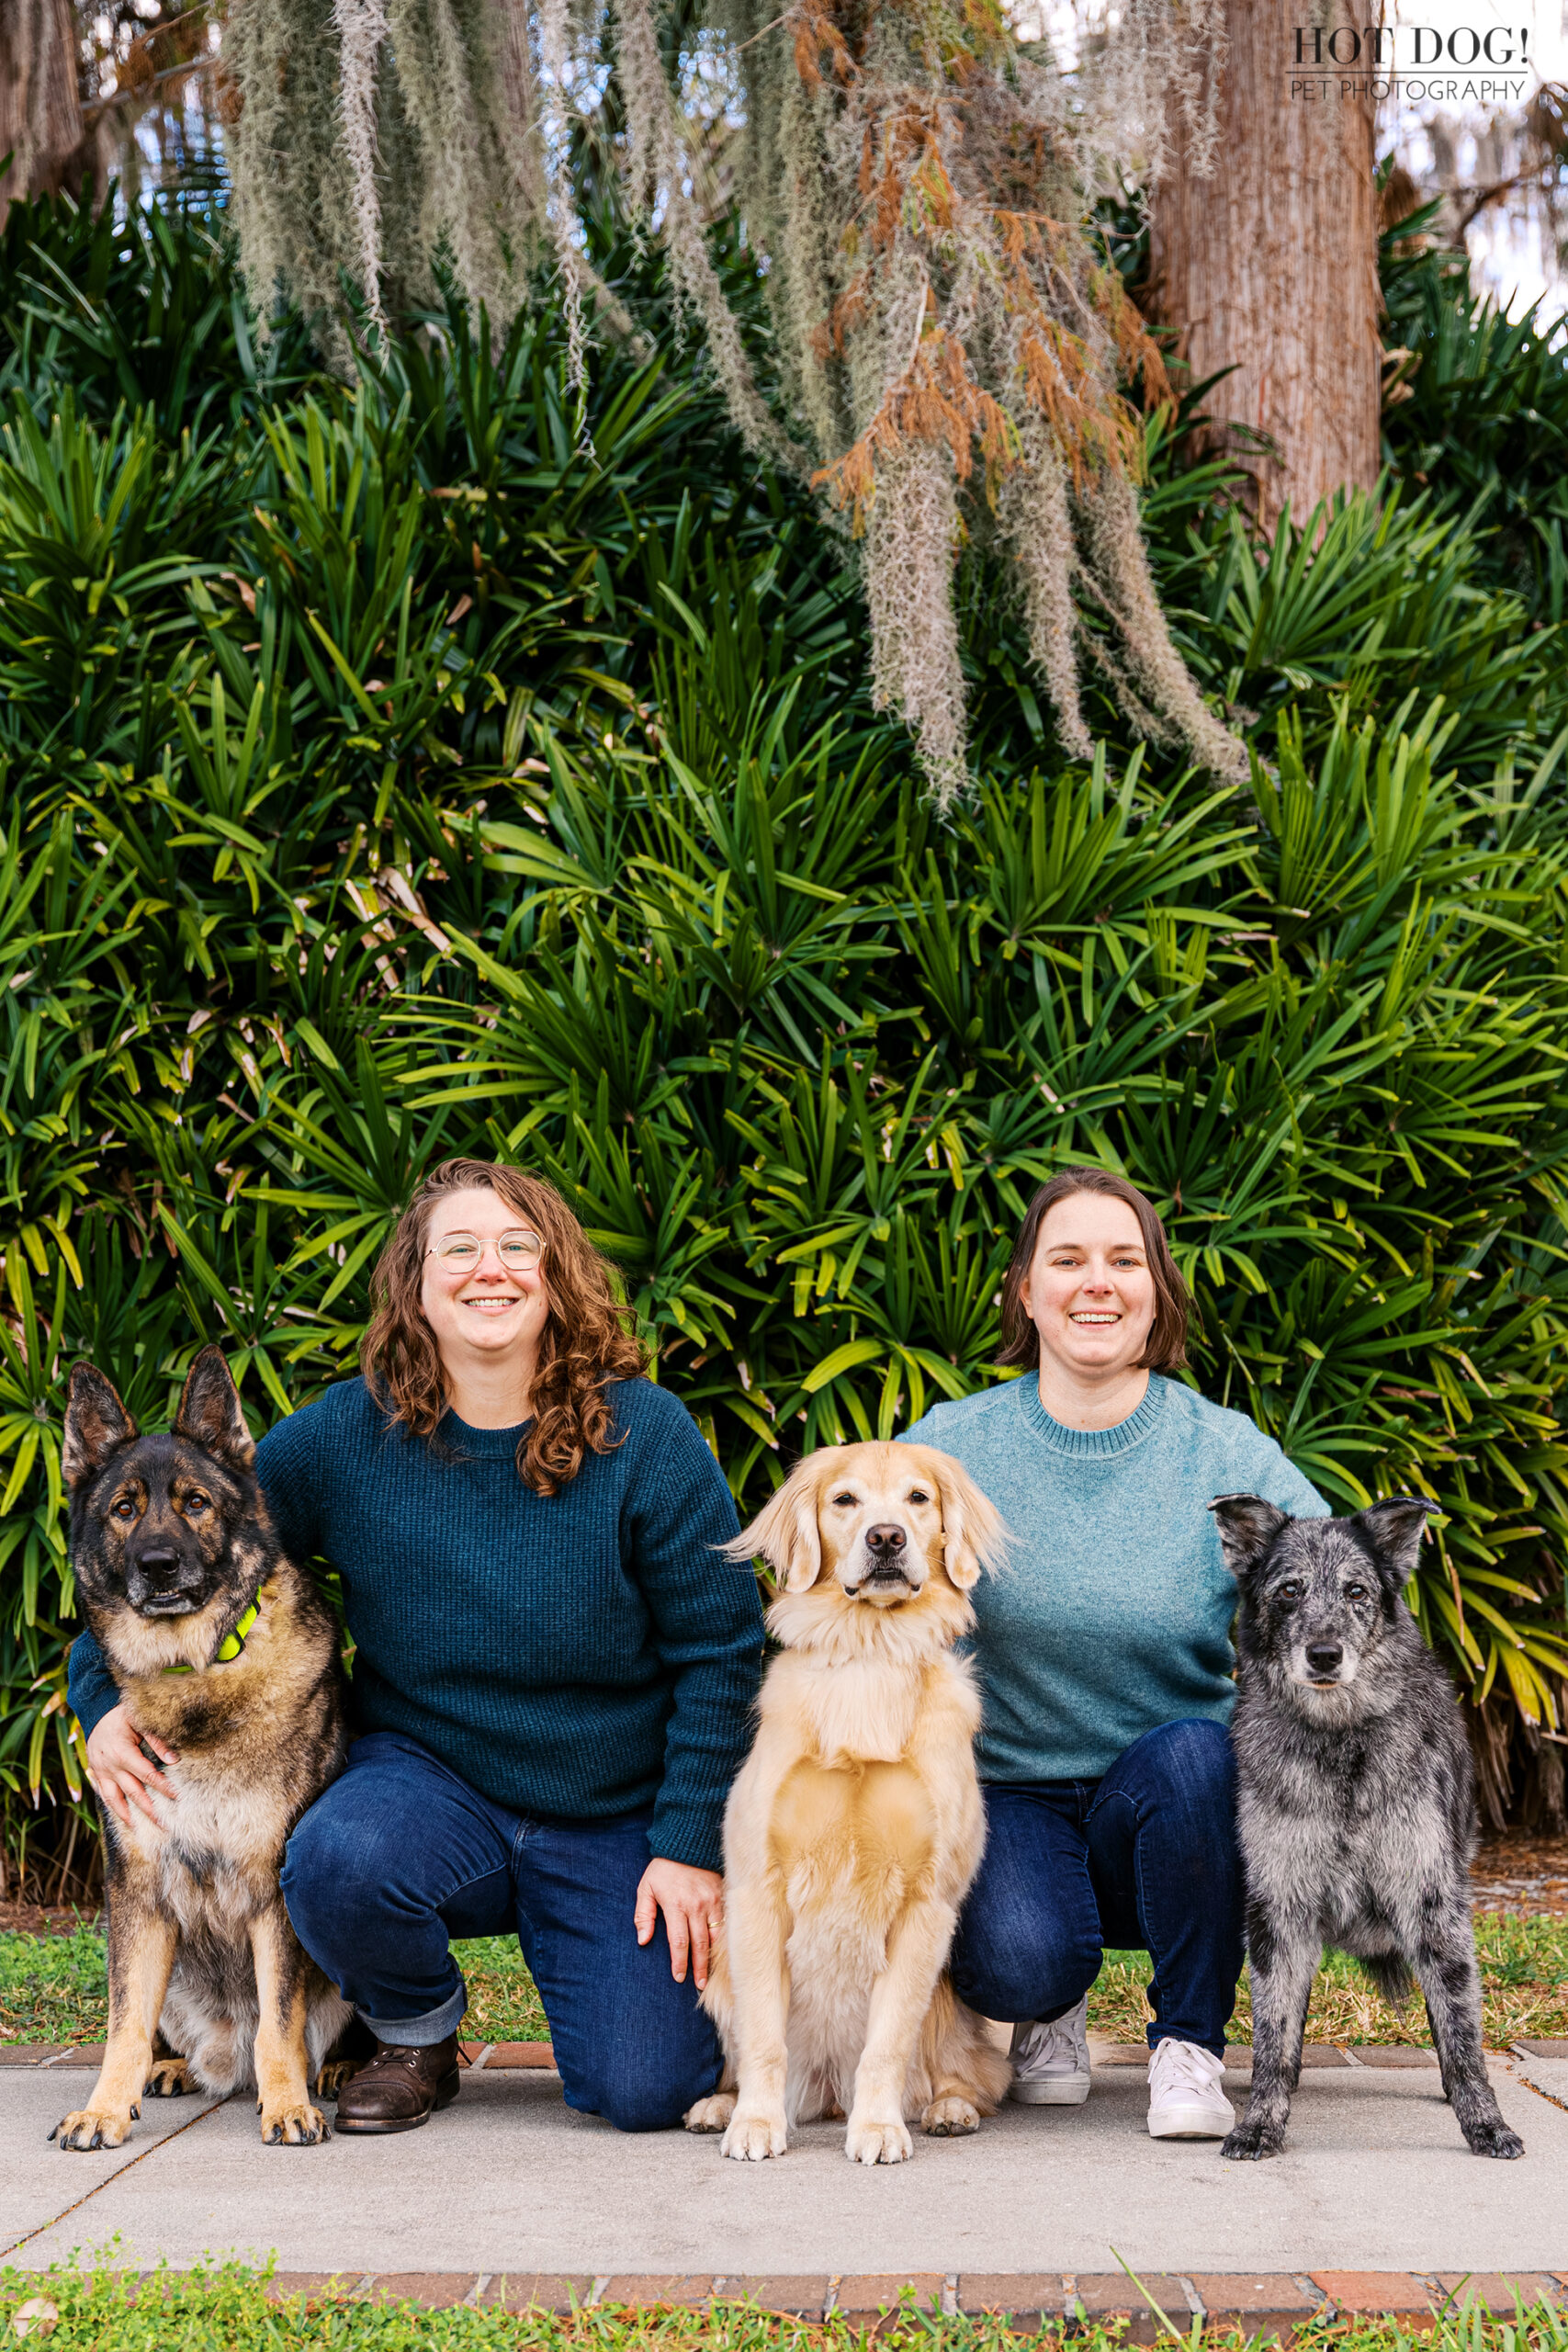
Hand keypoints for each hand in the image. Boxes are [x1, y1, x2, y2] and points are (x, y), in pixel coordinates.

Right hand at [85, 1702, 176, 1829]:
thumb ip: (157, 1741)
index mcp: (122, 1752)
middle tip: (164, 1823)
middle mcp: (109, 1766)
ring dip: (127, 1815)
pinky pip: (104, 1794)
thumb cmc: (121, 1714)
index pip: (147, 1775)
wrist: (94, 1710)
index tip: (177, 1796)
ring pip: (114, 1799)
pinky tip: (122, 1815)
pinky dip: (113, 1806)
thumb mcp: (140, 1721)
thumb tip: (174, 1760)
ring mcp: (100, 1771)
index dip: (163, 1787)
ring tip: (139, 1828)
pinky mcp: (95, 1773)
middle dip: (149, 1809)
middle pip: (132, 1792)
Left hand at [634, 1857, 722, 1989]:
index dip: (679, 1962)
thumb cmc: (663, 1869)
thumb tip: (643, 1940)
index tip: (678, 1977)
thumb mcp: (646, 1888)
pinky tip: (724, 1952)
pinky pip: (726, 1922)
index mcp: (675, 1905)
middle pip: (700, 1944)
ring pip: (716, 1936)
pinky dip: (725, 1939)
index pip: (679, 1941)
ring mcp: (712, 1900)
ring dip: (714, 1957)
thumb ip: (643, 1915)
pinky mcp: (723, 1895)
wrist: (687, 1843)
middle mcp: (696, 1905)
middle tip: (699, 1985)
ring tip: (712, 1974)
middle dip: (699, 1967)